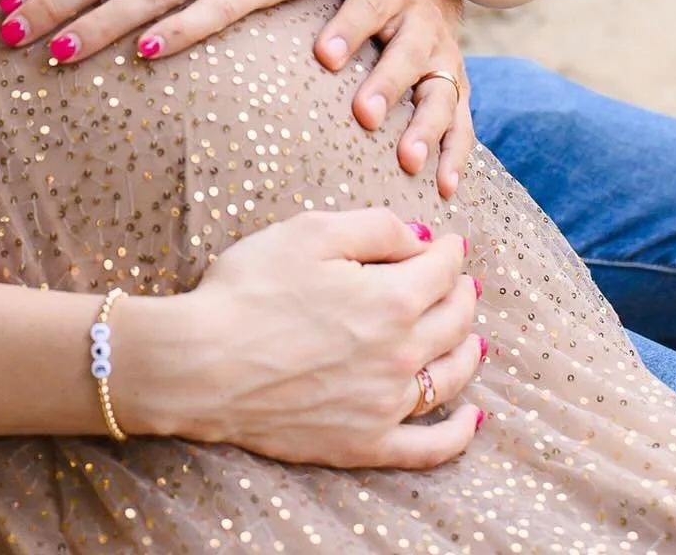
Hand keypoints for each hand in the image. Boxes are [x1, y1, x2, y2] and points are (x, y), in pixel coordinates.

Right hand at [125, 209, 484, 468]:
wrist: (202, 363)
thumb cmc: (249, 289)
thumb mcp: (310, 232)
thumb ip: (375, 228)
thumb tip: (423, 239)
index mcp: (392, 299)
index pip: (442, 270)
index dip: (450, 250)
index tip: (449, 242)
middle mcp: (401, 354)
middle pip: (454, 320)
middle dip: (463, 294)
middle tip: (461, 282)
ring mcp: (386, 405)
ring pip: (451, 377)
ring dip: (468, 351)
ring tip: (472, 338)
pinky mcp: (365, 444)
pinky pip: (429, 447)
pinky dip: (458, 433)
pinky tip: (471, 417)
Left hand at [317, 0, 475, 199]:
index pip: (368, 6)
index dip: (348, 29)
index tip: (324, 56)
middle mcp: (423, 25)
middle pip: (407, 55)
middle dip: (387, 85)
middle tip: (364, 116)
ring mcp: (445, 60)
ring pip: (440, 95)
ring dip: (425, 129)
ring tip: (408, 161)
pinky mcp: (458, 90)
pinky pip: (461, 125)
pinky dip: (454, 157)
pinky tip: (444, 187)